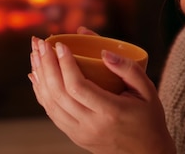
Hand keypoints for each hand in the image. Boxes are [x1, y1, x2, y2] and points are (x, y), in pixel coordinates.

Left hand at [29, 37, 175, 153]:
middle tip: (41, 43)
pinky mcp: (74, 136)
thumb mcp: (148, 91)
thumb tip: (104, 52)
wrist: (147, 153)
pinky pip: (52, 113)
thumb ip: (128, 69)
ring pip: (50, 103)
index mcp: (110, 112)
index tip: (60, 45)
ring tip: (35, 54)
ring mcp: (80, 133)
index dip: (65, 64)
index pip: (77, 87)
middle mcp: (91, 125)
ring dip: (40, 76)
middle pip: (59, 93)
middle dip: (47, 64)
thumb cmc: (149, 119)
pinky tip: (36, 76)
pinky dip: (41, 92)